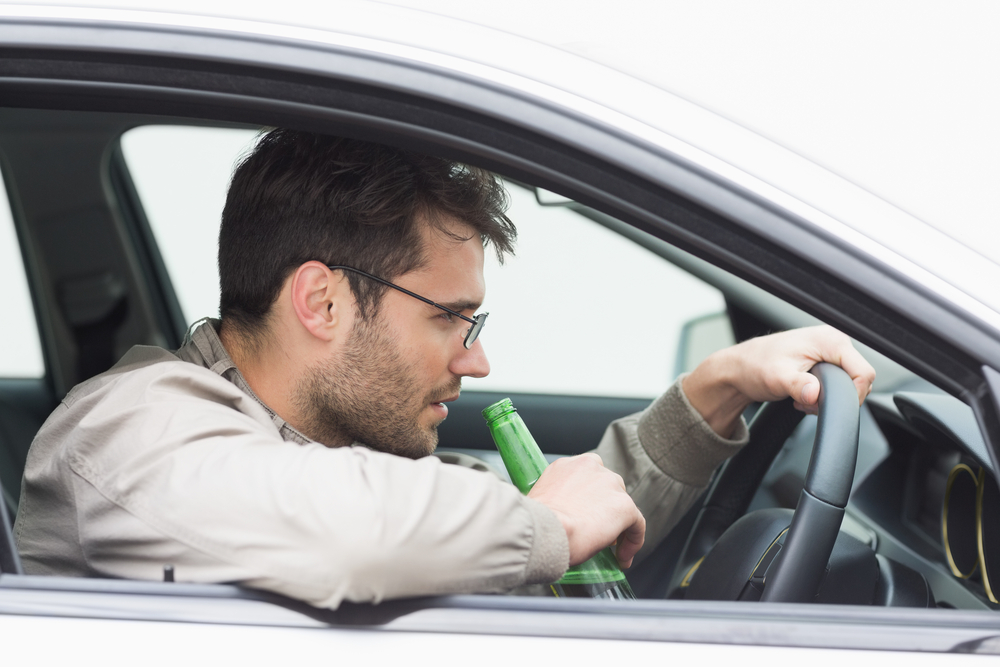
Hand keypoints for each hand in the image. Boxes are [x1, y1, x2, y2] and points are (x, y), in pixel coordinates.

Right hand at [528, 453, 644, 567]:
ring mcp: (611, 485)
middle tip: (598, 533)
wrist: (542, 530)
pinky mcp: (625, 506)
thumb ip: (559, 501)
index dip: (591, 501)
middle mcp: (593, 467)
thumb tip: (566, 518)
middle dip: (605, 510)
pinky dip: (633, 542)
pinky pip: (637, 525)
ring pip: (623, 506)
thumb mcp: (543, 501)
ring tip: (611, 549)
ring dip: (619, 526)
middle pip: (608, 489)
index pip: (589, 480)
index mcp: (570, 465)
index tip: (586, 518)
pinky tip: (622, 558)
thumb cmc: (536, 522)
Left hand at [683, 325, 875, 437]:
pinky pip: (836, 385)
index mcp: (830, 340)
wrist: (739, 368)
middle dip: (836, 398)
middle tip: (808, 402)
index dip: (852, 394)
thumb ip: (798, 385)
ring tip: (802, 397)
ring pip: (847, 385)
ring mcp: (828, 352)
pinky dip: (821, 395)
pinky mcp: (823, 362)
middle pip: (858, 380)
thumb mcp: (777, 378)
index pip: (864, 372)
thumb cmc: (754, 366)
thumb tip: (814, 393)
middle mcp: (833, 342)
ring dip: (827, 398)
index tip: (828, 404)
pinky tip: (803, 394)